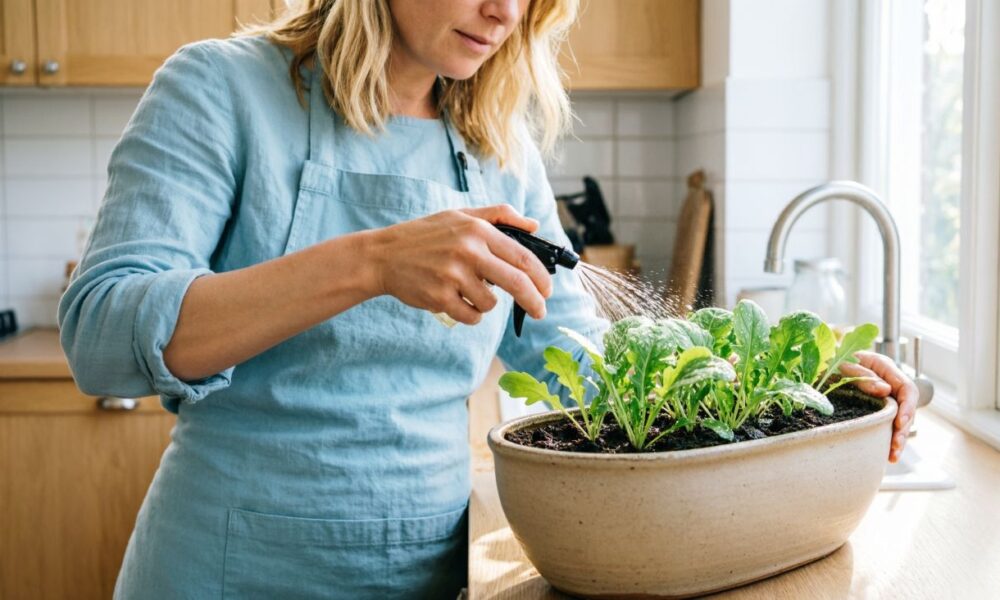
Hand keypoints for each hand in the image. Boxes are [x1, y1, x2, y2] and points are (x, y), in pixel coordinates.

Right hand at [366, 205, 551, 324]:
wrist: (383, 256)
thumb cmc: (425, 236)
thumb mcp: (460, 216)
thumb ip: (498, 216)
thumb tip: (534, 226)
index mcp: (477, 230)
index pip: (522, 256)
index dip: (541, 277)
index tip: (547, 290)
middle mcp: (468, 251)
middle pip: (517, 283)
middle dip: (534, 301)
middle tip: (540, 312)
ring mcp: (453, 275)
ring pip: (491, 304)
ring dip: (486, 304)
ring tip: (467, 291)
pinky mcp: (439, 297)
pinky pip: (471, 316)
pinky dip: (470, 315)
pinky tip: (456, 302)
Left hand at [838, 351, 918, 462]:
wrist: (821, 361)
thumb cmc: (832, 359)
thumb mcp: (844, 364)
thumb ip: (863, 375)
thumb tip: (885, 390)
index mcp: (886, 369)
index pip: (907, 389)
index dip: (908, 407)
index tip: (900, 423)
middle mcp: (889, 384)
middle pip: (906, 409)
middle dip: (903, 429)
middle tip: (895, 447)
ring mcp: (884, 397)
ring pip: (899, 419)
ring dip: (897, 438)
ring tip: (892, 457)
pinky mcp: (876, 408)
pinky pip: (886, 423)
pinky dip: (887, 438)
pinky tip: (886, 454)